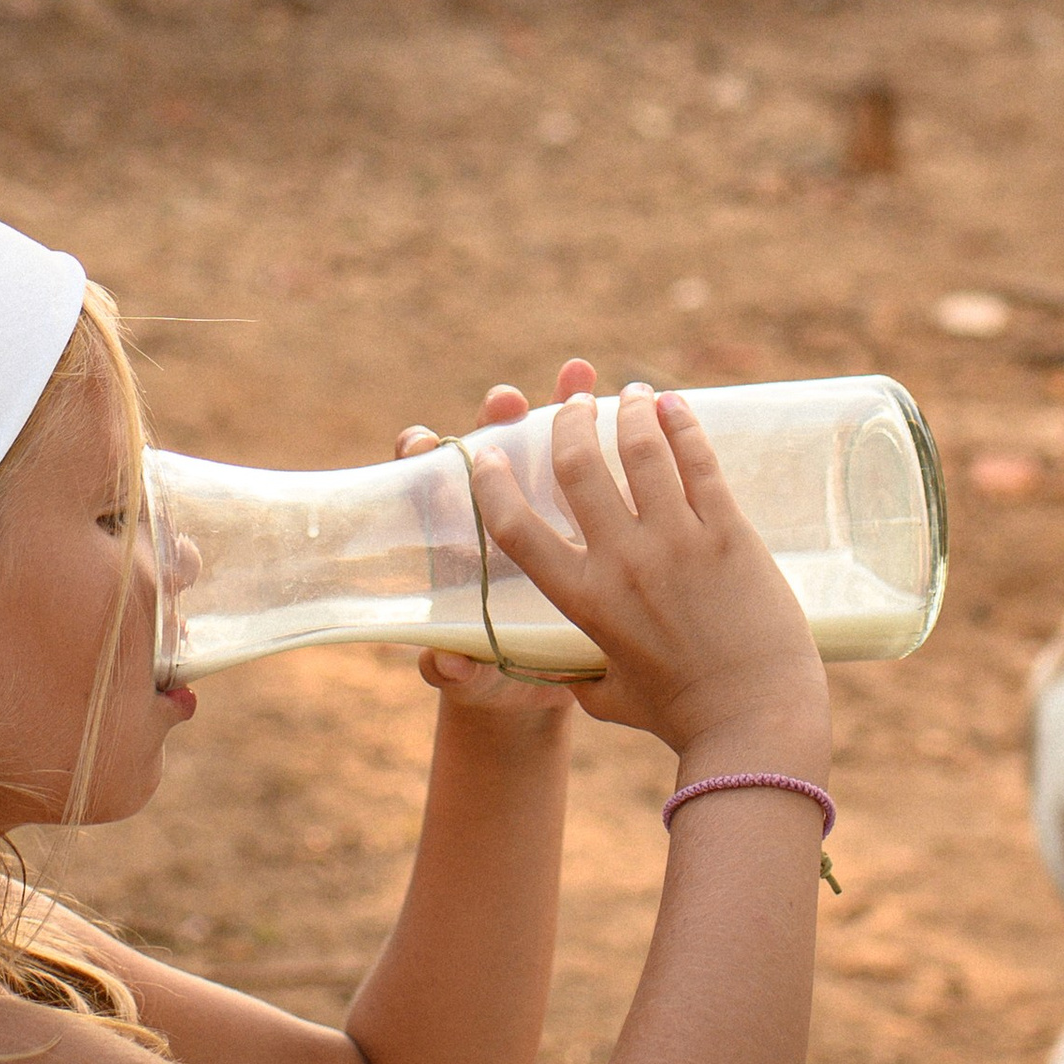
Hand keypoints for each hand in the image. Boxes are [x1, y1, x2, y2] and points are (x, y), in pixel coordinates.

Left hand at [391, 362, 596, 720]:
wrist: (542, 690)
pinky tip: (643, 406)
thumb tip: (440, 665)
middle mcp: (494, 517)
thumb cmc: (494, 679)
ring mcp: (541, 507)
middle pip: (488, 454)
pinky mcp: (583, 513)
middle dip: (495, 420)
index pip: (428, 491)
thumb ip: (455, 671)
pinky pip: (596, 467)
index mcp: (456, 551)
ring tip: (581, 373)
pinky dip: (609, 434)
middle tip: (508, 398)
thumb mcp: (478, 680)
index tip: (420, 440)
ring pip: (545, 447)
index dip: (420, 461)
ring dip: (560, 407)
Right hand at [469, 383, 826, 764]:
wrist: (755, 720)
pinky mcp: (730, 533)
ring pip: (641, 450)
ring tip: (631, 394)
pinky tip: (674, 407)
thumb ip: (580, 676)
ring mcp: (678, 542)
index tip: (489, 455)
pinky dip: (682, 426)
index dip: (493, 484)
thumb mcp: (610, 699)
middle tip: (576, 404)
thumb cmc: (682, 718)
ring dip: (629, 411)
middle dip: (570, 423)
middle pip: (578, 467)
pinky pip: (699, 463)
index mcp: (583, 600)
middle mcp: (623, 561)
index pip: (516, 529)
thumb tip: (565, 669)